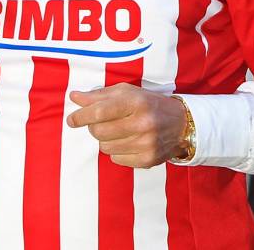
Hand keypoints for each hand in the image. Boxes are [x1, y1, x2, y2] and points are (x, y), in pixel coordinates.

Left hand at [66, 83, 188, 167]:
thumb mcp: (128, 93)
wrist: (181, 124)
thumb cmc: (149, 104)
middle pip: (98, 132)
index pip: (99, 112)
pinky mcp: (148, 160)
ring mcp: (146, 143)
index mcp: (137, 102)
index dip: (81, 116)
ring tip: (120, 132)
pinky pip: (116, 159)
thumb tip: (74, 97)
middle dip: (95, 127)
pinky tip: (129, 142)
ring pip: (105, 147)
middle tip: (103, 123)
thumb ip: (100, 95)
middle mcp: (143, 123)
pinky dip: (117, 151)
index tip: (72, 119)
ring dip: (106, 140)